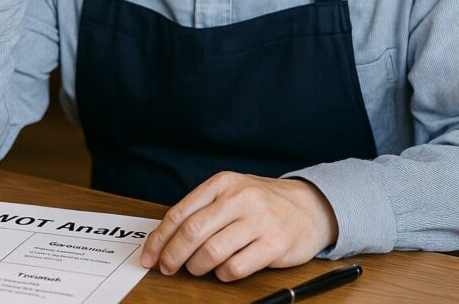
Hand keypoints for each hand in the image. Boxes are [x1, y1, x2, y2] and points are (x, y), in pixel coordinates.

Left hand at [139, 172, 337, 281]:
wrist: (310, 206)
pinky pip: (235, 268)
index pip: (180, 213)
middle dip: (173, 255)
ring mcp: (258, 221)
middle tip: (167, 267)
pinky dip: (222, 274)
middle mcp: (239, 198)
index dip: (159, 238)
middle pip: (192, 232)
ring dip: (197, 267)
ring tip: (198, 268)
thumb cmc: (262, 203)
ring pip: (211, 252)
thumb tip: (164, 239)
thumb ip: (202, 209)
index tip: (149, 256)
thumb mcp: (231, 193)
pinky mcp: (274, 244)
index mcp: (223, 183)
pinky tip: (224, 270)